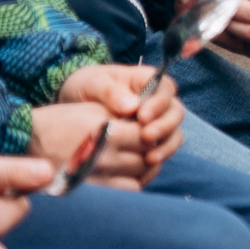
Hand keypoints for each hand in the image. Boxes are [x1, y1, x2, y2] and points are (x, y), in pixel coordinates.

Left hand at [52, 64, 183, 184]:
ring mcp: (156, 122)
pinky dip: (159, 158)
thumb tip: (131, 106)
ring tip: (149, 158)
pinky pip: (163, 149)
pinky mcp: (150, 140)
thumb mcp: (93, 83)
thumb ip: (111, 92)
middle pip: (175, 112)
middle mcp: (157, 101)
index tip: (142, 117)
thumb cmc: (86, 87)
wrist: (74, 104)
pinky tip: (146, 167)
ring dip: (166, 145)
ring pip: (174, 132)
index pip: (165, 88)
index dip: (159, 103)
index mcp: (147, 81)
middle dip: (165, 126)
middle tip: (146, 137)